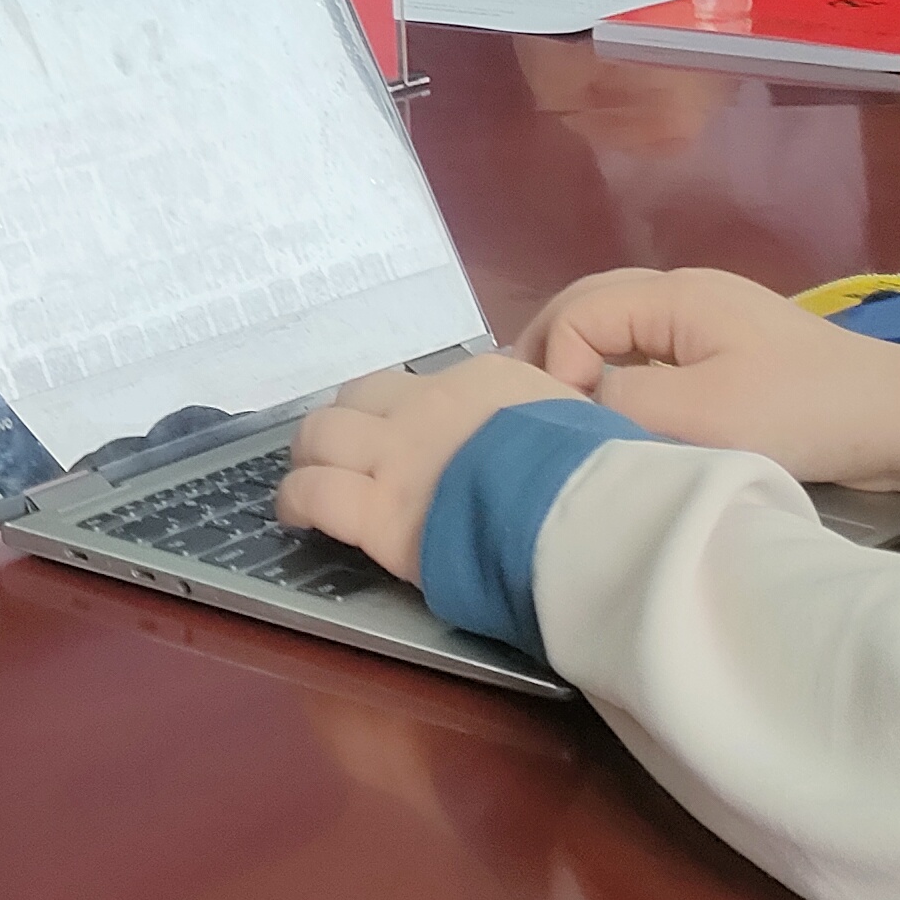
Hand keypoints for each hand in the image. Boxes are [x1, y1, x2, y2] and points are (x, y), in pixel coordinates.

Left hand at [275, 354, 576, 582]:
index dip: (406, 413)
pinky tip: (298, 516)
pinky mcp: (378, 509)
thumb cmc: (602, 480)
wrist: (584, 515)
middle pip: (360, 399)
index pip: (423, 387)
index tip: (410, 437)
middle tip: (347, 455)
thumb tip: (557, 437)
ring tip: (312, 479)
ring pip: (323, 434)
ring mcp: (397, 454)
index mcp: (485, 382)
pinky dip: (297, 501)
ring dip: (313, 456)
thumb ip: (551, 425)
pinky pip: (314, 492)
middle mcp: (429, 406)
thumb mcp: (584, 424)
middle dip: (346, 425)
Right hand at [520, 269, 899, 513]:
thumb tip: (578, 397)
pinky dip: (611, 367)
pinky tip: (609, 407)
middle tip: (520, 407)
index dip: (552, 365)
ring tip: (553, 409)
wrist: (898, 418)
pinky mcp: (721, 345)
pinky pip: (643, 343)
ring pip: (612, 322)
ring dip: (576, 358)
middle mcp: (679, 289)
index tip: (557, 423)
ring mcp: (703, 314)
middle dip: (545, 350)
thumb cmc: (801, 412)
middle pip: (585, 304)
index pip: (576, 315)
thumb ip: (624, 398)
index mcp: (672, 294)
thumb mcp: (703, 414)